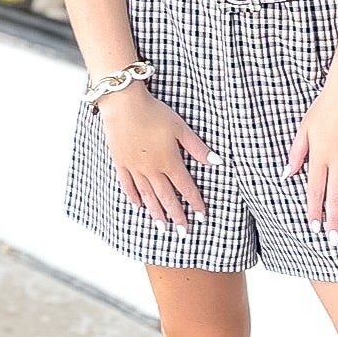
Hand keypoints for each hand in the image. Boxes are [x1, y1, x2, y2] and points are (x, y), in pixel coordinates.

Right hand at [97, 82, 213, 233]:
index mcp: (169, 161)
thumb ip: (198, 148)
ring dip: (156, 213)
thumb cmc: (154, 112)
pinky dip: (133, 196)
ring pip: (147, 195)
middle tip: (183, 233)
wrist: (123, 103)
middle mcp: (152, 169)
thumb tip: (217, 162)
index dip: (195, 203)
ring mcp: (134, 167)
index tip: (202, 217)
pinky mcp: (121, 162)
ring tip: (163, 228)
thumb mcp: (180, 127)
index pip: (185, 187)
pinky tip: (138, 206)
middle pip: (166, 197)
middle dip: (177, 216)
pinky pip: (127, 184)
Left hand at [284, 78, 337, 239]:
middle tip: (335, 239)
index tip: (315, 227)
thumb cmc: (324, 108)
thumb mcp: (303, 129)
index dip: (315, 211)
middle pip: (335, 196)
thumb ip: (296, 154)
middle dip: (334, 220)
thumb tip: (286, 175)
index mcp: (319, 156)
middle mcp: (337, 160)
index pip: (315, 190)